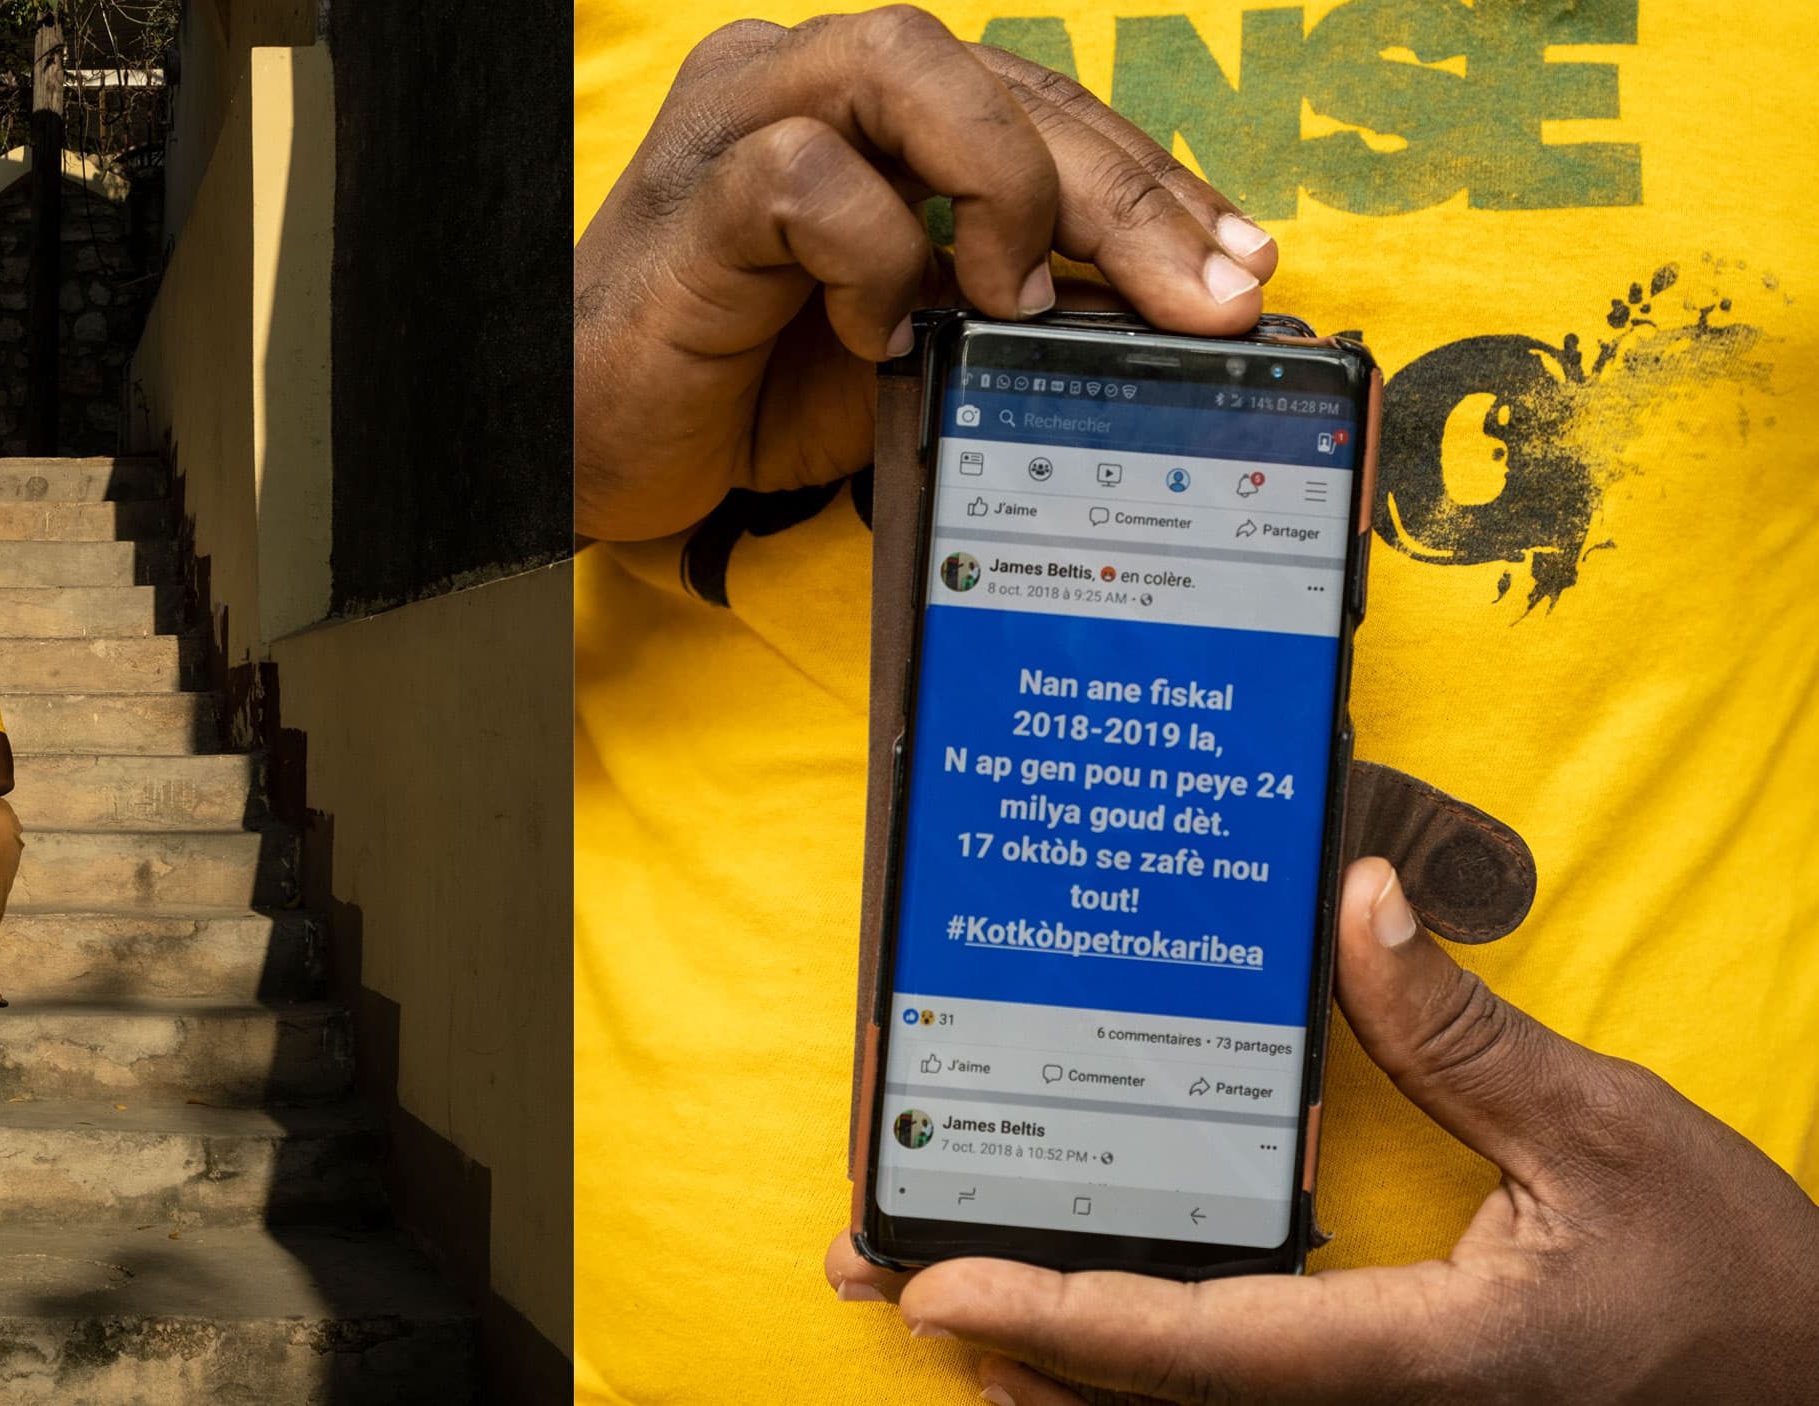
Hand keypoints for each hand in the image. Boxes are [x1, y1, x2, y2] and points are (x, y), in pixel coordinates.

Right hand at [574, 9, 1278, 541]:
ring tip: (1024, 292)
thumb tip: (1164, 315)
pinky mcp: (698, 188)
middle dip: (1125, 189)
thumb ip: (1017, 308)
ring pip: (911, 64)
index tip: (1241, 262)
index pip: (1038, 105)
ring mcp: (746, 117)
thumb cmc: (742, 391)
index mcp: (869, 107)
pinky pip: (812, 172)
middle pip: (1001, 79)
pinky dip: (871, 253)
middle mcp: (807, 80)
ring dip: (1004, 180)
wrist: (593, 450)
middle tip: (1209, 293)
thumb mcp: (920, 348)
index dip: (1151, 178)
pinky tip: (879, 332)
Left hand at [826, 857, 1818, 1403]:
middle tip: (876, 1274)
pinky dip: (1134, 1375)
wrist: (1816, 1385)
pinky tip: (1074, 1340)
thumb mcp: (1611, 1135)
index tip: (934, 1283)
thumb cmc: (1735, 1283)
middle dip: (1004, 1341)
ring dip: (1052, 1365)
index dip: (1052, 1311)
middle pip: (1148, 1398)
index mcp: (1418, 1355)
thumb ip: (1464, 1034)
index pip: (1194, 1344)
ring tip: (937, 1305)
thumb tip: (1354, 907)